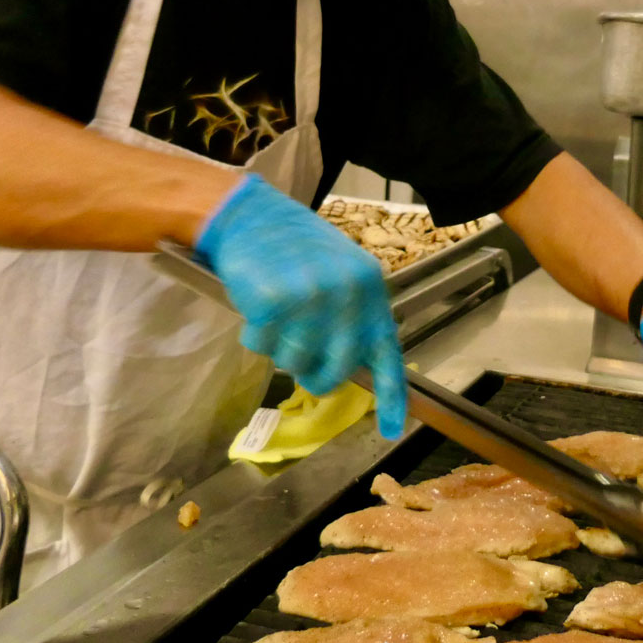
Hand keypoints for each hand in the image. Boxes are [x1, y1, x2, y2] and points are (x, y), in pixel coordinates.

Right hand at [193, 175, 406, 438]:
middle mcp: (347, 294)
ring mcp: (310, 298)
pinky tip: (254, 305)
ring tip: (274, 313)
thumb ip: (352, 315)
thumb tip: (357, 364)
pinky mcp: (273, 301)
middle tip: (298, 360)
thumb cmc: (294, 245)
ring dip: (278, 347)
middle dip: (314, 375)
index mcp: (370, 288)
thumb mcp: (340, 272)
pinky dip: (253, 334)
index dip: (392, 396)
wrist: (250, 213)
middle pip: (336, 370)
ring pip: (294, 361)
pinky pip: (261, 344)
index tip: (392, 430)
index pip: (388, 353)